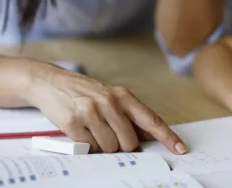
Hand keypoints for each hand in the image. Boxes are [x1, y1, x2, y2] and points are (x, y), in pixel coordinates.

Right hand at [24, 64, 186, 154]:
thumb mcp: (110, 96)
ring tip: (92, 129)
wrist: (51, 82)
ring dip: (102, 145)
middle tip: (109, 132)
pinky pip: (90, 148)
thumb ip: (130, 114)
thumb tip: (150, 135)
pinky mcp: (74, 123)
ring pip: (110, 148)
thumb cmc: (84, 92)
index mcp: (123, 96)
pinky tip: (81, 130)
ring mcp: (91, 112)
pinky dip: (87, 145)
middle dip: (121, 144)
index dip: (167, 137)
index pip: (151, 120)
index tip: (180, 148)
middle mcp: (109, 102)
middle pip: (130, 142)